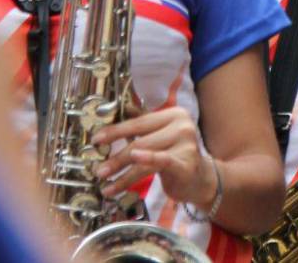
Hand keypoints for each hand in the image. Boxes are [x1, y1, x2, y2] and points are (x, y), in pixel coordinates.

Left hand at [92, 106, 216, 207]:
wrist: (200, 179)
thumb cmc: (176, 155)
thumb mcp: (161, 135)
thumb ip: (143, 124)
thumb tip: (114, 112)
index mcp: (174, 114)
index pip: (139, 122)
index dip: (115, 131)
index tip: (97, 139)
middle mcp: (182, 125)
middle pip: (140, 141)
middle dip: (116, 157)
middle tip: (99, 170)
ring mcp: (186, 144)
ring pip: (145, 158)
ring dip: (122, 173)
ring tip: (105, 184)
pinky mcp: (186, 164)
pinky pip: (160, 163)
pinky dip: (142, 166)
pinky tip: (124, 179)